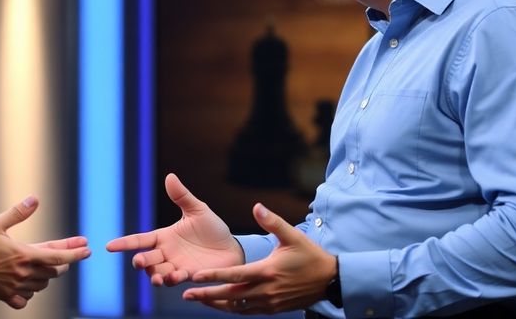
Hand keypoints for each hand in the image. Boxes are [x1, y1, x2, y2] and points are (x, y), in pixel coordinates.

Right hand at [0, 196, 90, 308]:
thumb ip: (18, 213)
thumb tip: (34, 199)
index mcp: (24, 255)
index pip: (57, 256)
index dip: (74, 253)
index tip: (87, 250)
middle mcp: (23, 273)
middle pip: (53, 271)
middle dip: (63, 262)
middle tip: (69, 254)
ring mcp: (15, 287)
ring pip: (42, 284)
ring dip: (48, 275)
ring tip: (49, 266)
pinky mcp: (6, 296)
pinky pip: (26, 298)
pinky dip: (31, 291)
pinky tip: (29, 285)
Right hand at [106, 173, 242, 285]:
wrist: (232, 248)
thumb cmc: (213, 229)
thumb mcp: (198, 210)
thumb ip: (182, 196)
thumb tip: (170, 176)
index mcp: (164, 237)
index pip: (140, 240)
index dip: (125, 243)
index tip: (109, 247)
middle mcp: (166, 254)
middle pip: (147, 259)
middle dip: (141, 262)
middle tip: (139, 262)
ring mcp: (176, 266)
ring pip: (159, 273)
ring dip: (156, 276)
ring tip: (159, 278)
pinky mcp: (189, 276)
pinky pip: (178, 280)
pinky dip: (175, 280)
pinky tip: (178, 277)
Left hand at [182, 203, 336, 314]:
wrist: (330, 280)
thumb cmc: (310, 255)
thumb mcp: (293, 236)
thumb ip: (272, 222)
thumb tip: (256, 206)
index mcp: (268, 271)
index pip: (235, 275)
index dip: (214, 277)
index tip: (195, 277)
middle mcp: (266, 290)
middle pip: (231, 296)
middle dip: (207, 295)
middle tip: (185, 293)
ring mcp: (270, 303)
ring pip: (237, 307)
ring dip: (217, 304)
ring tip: (198, 299)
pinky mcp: (274, 309)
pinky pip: (248, 312)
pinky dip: (232, 309)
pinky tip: (220, 304)